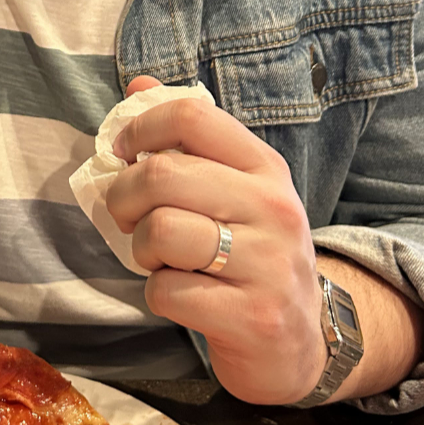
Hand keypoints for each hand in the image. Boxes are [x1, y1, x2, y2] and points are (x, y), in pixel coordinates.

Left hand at [105, 77, 326, 404]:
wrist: (300, 341)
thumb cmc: (249, 254)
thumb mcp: (232, 190)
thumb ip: (186, 138)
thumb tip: (136, 83)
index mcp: (264, 167)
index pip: (191, 116)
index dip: (140, 128)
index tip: (123, 154)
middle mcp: (273, 207)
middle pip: (162, 174)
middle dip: (123, 197)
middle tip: (128, 217)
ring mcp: (268, 263)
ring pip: (161, 231)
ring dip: (141, 248)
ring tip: (158, 258)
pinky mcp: (253, 316)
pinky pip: (169, 290)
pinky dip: (159, 294)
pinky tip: (182, 295)